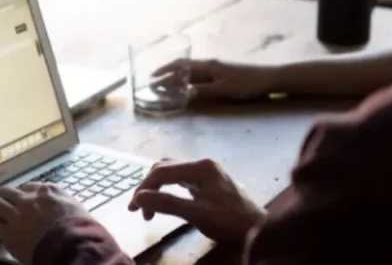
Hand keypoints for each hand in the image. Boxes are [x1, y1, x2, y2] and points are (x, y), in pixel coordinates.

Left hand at [0, 182, 91, 263]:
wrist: (73, 245)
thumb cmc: (80, 228)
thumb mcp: (76, 205)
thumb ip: (62, 200)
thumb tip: (58, 203)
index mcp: (46, 191)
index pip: (27, 186)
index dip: (23, 194)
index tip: (23, 202)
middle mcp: (28, 199)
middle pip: (6, 191)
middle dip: (5, 199)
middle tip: (5, 209)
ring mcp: (16, 215)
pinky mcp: (8, 233)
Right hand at [128, 158, 264, 242]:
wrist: (258, 229)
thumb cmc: (230, 221)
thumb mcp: (197, 214)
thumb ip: (167, 204)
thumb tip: (139, 198)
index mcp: (200, 167)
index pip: (162, 171)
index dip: (144, 188)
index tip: (133, 208)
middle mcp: (202, 164)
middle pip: (165, 168)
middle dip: (148, 187)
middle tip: (138, 210)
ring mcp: (206, 171)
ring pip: (171, 172)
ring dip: (157, 188)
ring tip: (149, 208)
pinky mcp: (208, 181)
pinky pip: (180, 179)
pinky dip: (168, 189)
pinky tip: (165, 201)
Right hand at [154, 59, 275, 100]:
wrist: (269, 79)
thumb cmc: (246, 83)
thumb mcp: (223, 90)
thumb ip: (203, 91)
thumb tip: (183, 94)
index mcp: (207, 66)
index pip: (181, 67)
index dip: (166, 72)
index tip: (152, 78)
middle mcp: (209, 64)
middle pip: (184, 67)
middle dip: (168, 73)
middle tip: (154, 82)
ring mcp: (216, 68)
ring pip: (191, 71)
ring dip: (178, 76)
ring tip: (167, 84)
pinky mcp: (222, 74)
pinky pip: (199, 75)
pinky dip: (188, 79)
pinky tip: (188, 86)